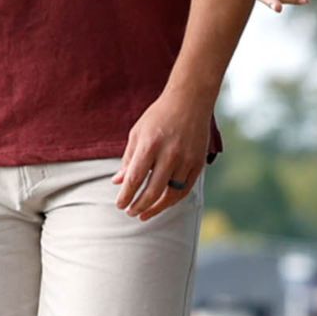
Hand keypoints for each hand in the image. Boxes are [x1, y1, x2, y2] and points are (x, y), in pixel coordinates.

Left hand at [115, 88, 209, 220]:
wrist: (190, 101)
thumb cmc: (159, 116)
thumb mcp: (138, 133)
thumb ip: (128, 159)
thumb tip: (118, 183)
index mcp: (150, 145)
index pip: (134, 179)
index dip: (126, 196)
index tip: (119, 205)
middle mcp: (169, 154)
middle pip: (152, 191)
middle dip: (139, 206)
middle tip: (130, 212)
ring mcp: (186, 160)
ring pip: (170, 194)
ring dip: (155, 208)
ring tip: (144, 214)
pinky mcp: (198, 163)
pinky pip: (185, 189)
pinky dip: (173, 200)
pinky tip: (162, 204)